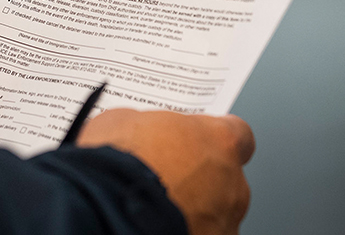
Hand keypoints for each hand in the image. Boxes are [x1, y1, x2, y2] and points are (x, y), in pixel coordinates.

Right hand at [78, 109, 253, 234]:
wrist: (106, 209)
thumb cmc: (119, 163)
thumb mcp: (125, 121)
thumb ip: (151, 126)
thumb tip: (143, 133)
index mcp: (219, 141)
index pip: (238, 134)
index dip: (213, 138)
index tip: (196, 140)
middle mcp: (232, 182)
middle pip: (226, 176)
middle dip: (201, 177)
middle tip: (166, 176)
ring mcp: (224, 222)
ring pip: (216, 212)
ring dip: (193, 208)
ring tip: (157, 206)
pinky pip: (202, 233)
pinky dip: (186, 229)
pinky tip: (158, 226)